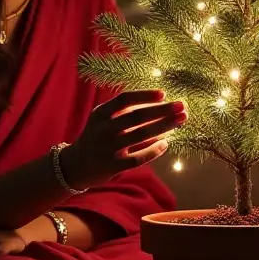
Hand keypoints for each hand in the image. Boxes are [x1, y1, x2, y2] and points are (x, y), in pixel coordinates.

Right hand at [62, 88, 187, 188]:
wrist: (76, 165)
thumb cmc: (98, 136)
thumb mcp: (103, 119)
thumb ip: (125, 111)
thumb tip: (161, 103)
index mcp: (101, 113)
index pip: (124, 99)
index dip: (145, 95)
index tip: (164, 93)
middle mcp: (103, 129)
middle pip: (137, 116)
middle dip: (162, 110)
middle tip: (182, 105)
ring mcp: (108, 148)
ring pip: (141, 135)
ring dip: (164, 126)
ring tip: (181, 120)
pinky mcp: (113, 166)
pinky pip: (138, 158)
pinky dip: (154, 150)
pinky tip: (166, 144)